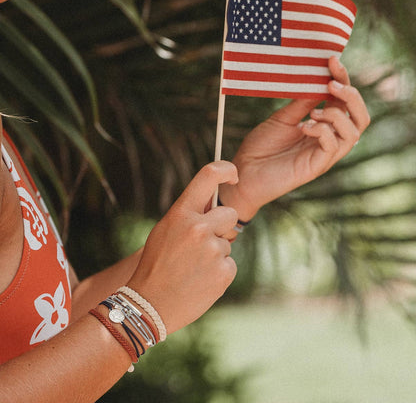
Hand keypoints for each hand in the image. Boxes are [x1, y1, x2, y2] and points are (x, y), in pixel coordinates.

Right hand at [127, 161, 238, 334]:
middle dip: (221, 226)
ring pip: (228, 242)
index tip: (233, 175)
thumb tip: (214, 202)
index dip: (226, 169)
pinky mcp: (224, 272)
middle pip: (229, 214)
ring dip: (216, 252)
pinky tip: (201, 280)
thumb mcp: (165, 231)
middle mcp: (199, 228)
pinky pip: (230, 263)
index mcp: (181, 213)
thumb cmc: (155, 264)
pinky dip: (219, 271)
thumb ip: (189, 215)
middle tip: (202, 244)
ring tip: (194, 268)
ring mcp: (213, 250)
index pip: (209, 175)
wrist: (149, 305)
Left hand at [219, 57, 370, 221]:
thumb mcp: (283, 118)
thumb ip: (303, 102)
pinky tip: (304, 127)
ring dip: (337, 115)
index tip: (331, 60)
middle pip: (360, 118)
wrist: (243, 171)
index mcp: (321, 127)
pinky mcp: (316, 167)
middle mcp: (327, 140)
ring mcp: (323, 155)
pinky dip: (323, 131)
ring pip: (354, 133)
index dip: (343, 80)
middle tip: (331, 84)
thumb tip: (321, 79)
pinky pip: (333, 147)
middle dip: (351, 96)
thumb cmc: (260, 146)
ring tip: (314, 112)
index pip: (344, 103)